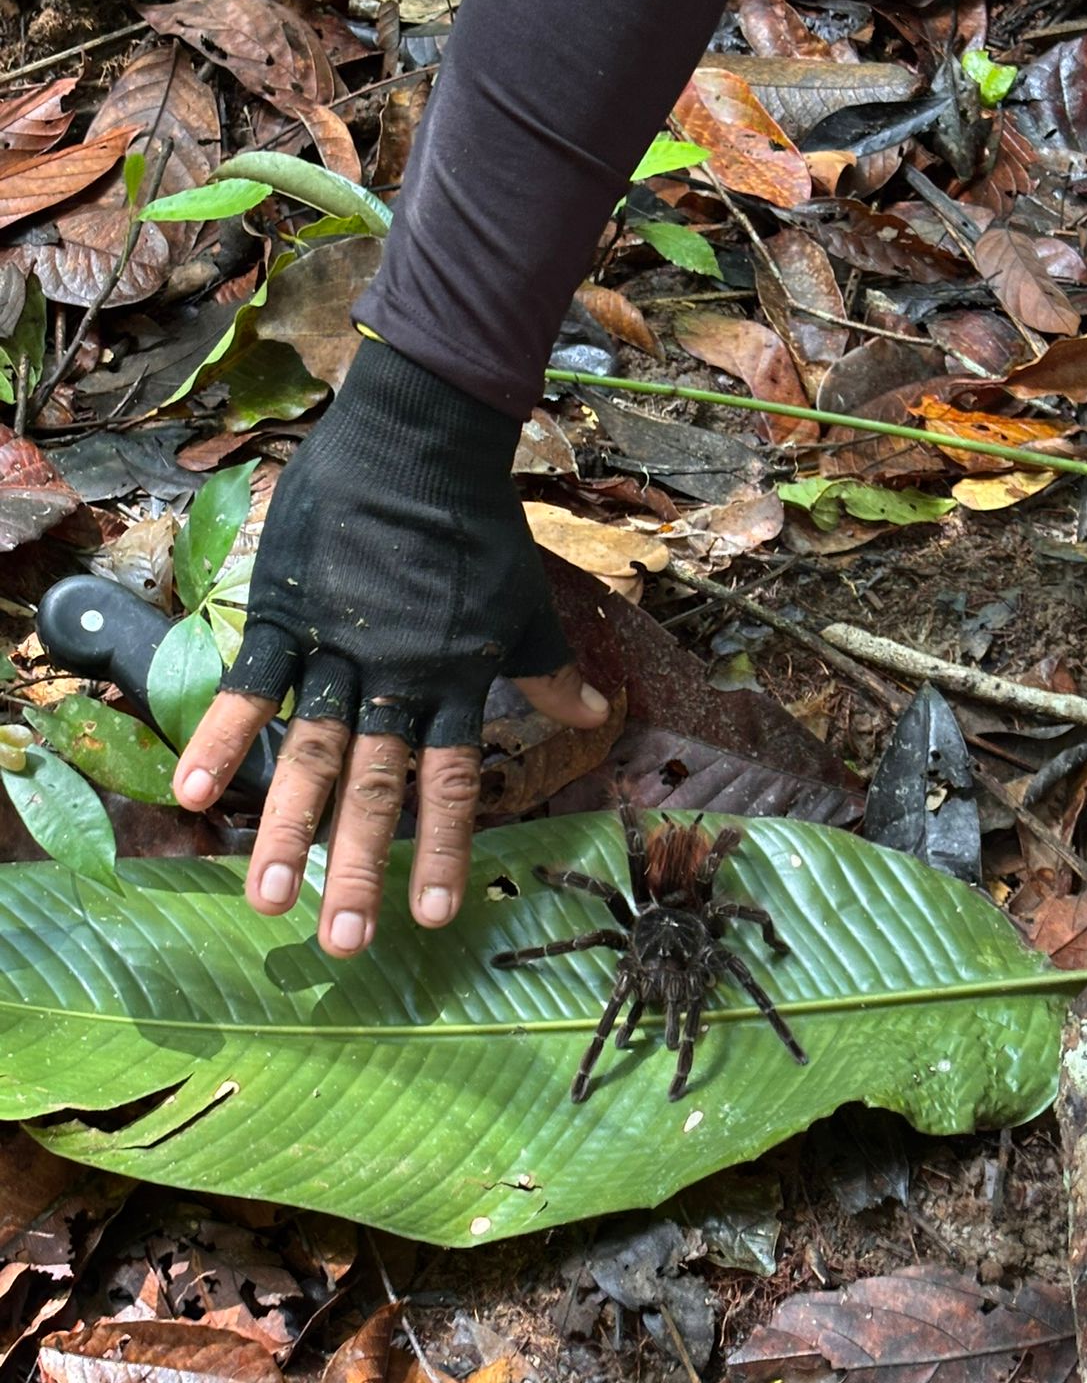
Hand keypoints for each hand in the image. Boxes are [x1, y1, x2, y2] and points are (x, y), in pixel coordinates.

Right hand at [172, 339, 609, 956]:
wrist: (419, 439)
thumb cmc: (474, 524)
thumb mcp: (524, 604)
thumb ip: (549, 671)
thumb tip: (599, 719)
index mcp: (456, 681)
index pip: (454, 781)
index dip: (443, 848)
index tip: (431, 918)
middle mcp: (399, 678)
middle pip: (381, 785)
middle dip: (361, 866)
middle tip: (343, 943)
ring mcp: (339, 647)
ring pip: (315, 748)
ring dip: (288, 824)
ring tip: (263, 895)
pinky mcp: (286, 611)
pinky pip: (252, 682)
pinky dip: (224, 733)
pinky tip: (191, 792)